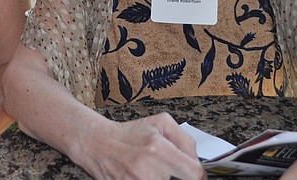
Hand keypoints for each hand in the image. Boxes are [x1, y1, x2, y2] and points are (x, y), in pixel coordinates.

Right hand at [74, 113, 205, 179]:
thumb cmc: (129, 133)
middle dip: (174, 174)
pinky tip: (140, 174)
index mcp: (159, 149)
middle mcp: (148, 170)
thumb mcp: (160, 123)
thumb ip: (185, 140)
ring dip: (160, 178)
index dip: (198, 176)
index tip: (195, 175)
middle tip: (163, 166)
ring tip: (149, 170)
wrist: (97, 143)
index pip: (194, 174)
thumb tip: (196, 161)